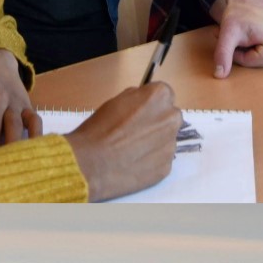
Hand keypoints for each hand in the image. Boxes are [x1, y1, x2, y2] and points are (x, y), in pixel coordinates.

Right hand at [64, 83, 181, 201]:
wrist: (90, 163)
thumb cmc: (98, 129)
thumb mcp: (116, 101)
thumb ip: (136, 99)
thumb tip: (144, 103)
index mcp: (160, 96)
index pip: (163, 95)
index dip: (149, 104)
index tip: (140, 112)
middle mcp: (172, 118)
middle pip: (169, 118)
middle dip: (156, 123)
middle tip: (134, 133)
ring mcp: (171, 144)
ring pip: (165, 141)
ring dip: (153, 144)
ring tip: (130, 151)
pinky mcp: (167, 166)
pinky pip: (161, 160)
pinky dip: (150, 162)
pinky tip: (132, 164)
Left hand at [212, 0, 262, 77]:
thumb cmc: (240, 13)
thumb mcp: (228, 34)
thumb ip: (223, 54)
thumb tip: (219, 76)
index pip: (250, 63)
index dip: (238, 52)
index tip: (237, 36)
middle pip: (260, 64)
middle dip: (246, 52)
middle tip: (243, 35)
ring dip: (253, 51)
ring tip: (250, 35)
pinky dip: (261, 50)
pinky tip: (258, 36)